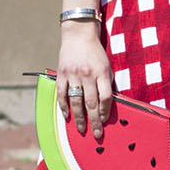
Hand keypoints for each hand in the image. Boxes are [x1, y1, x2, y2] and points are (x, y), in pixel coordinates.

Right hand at [56, 24, 112, 139]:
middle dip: (95, 121)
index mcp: (101, 72)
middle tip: (97, 134)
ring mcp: (73, 75)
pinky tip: (67, 116)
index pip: (106, 97)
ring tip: (82, 129)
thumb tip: (107, 105)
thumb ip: (107, 83)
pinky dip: (64, 107)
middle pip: (92, 103)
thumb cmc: (95, 53)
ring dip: (79, 118)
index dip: (106, 111)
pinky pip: (62, 94)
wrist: (79, 35)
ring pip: (76, 101)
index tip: (105, 121)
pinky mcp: (62, 74)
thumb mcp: (106, 66)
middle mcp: (87, 74)